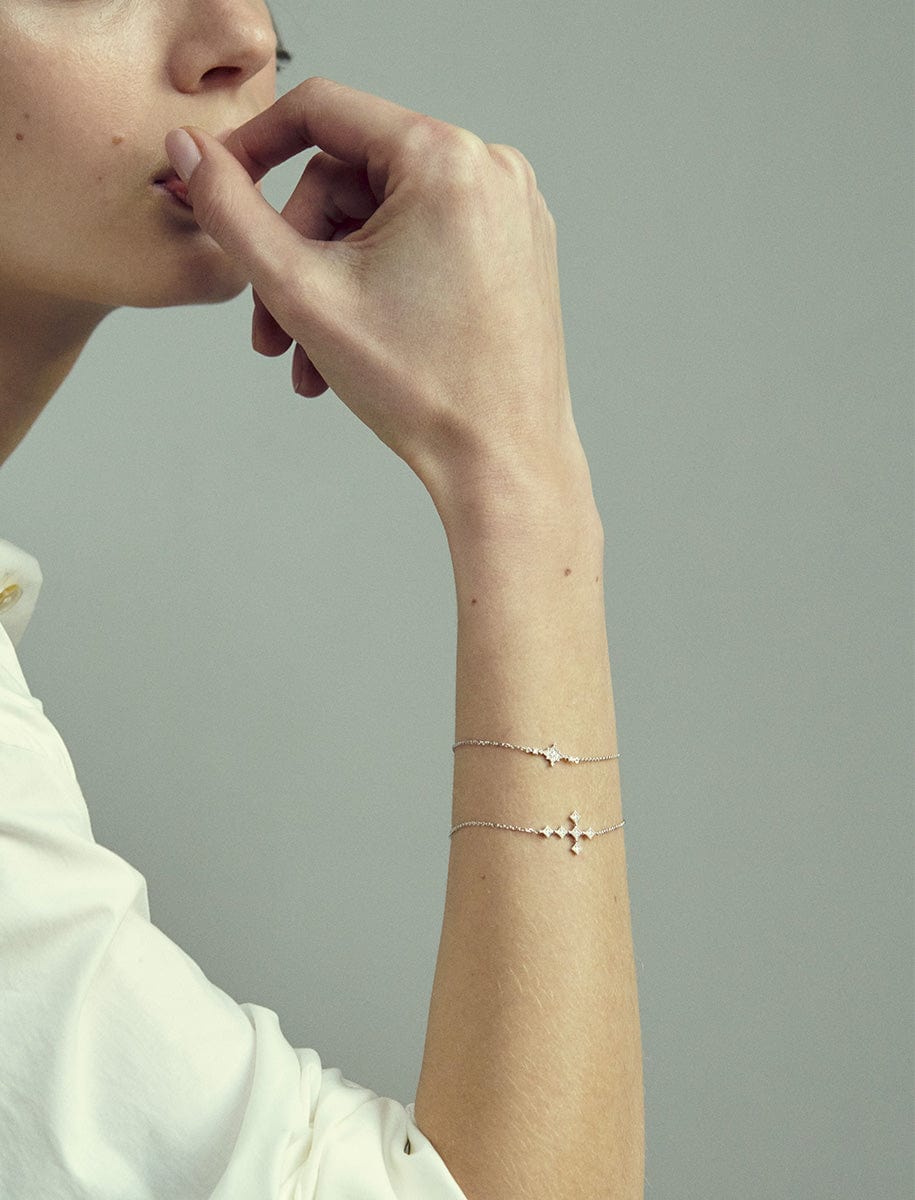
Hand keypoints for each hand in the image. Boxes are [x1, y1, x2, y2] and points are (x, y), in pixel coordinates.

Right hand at [167, 78, 583, 507]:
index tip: (217, 188)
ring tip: (310, 359)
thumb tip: (189, 151)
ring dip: (332, 282)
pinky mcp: (517, 250)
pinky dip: (381, 284)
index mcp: (445, 158)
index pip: (321, 110)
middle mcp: (491, 169)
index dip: (253, 146)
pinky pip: (426, 241)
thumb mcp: (302, 293)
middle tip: (272, 328)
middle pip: (351, 178)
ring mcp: (511, 211)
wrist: (504, 464)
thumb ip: (231, 212)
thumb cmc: (421, 390)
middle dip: (299, 253)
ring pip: (384, 218)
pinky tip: (355, 347)